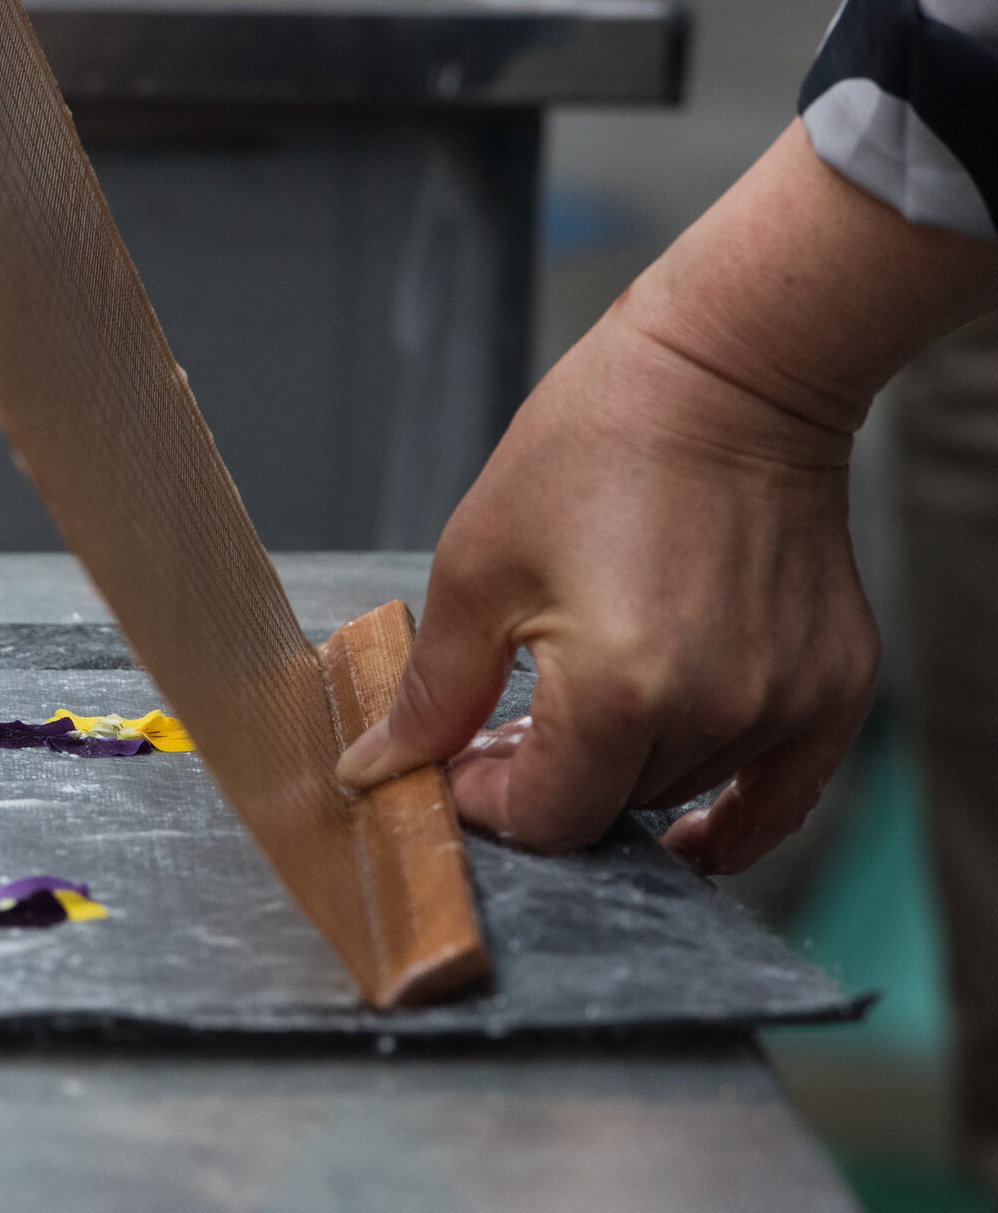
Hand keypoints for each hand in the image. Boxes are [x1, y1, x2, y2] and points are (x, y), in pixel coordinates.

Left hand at [342, 309, 877, 874]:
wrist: (730, 374)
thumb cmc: (599, 447)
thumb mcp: (478, 570)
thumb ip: (434, 692)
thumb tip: (377, 771)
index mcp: (619, 689)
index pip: (546, 817)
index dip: (489, 801)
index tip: (463, 762)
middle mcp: (714, 709)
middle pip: (609, 810)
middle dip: (548, 782)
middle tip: (512, 729)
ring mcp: (785, 701)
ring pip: (677, 793)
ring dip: (623, 775)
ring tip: (587, 703)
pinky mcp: (836, 684)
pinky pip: (781, 795)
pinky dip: (733, 821)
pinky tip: (692, 838)